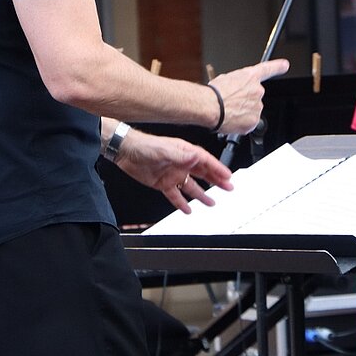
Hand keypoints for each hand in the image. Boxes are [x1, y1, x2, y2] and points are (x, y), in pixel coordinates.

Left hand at [114, 126, 233, 213]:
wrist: (126, 152)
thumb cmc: (145, 146)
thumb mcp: (165, 150)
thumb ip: (182, 156)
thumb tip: (197, 158)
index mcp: (185, 153)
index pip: (206, 162)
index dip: (218, 169)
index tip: (228, 176)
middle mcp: (181, 164)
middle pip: (203, 174)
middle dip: (216, 181)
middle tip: (228, 188)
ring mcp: (173, 174)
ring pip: (191, 186)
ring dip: (202, 194)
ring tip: (211, 202)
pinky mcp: (163, 183)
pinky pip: (175, 195)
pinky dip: (181, 203)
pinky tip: (188, 209)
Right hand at [209, 58, 290, 134]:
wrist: (210, 106)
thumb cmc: (213, 93)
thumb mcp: (225, 79)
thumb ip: (237, 83)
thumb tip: (236, 90)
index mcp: (250, 77)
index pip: (268, 69)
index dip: (278, 67)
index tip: (284, 65)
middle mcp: (257, 90)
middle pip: (255, 96)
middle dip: (245, 101)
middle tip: (230, 104)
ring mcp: (257, 106)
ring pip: (252, 110)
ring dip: (242, 112)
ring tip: (228, 111)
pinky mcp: (254, 120)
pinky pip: (248, 123)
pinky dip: (241, 123)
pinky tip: (231, 120)